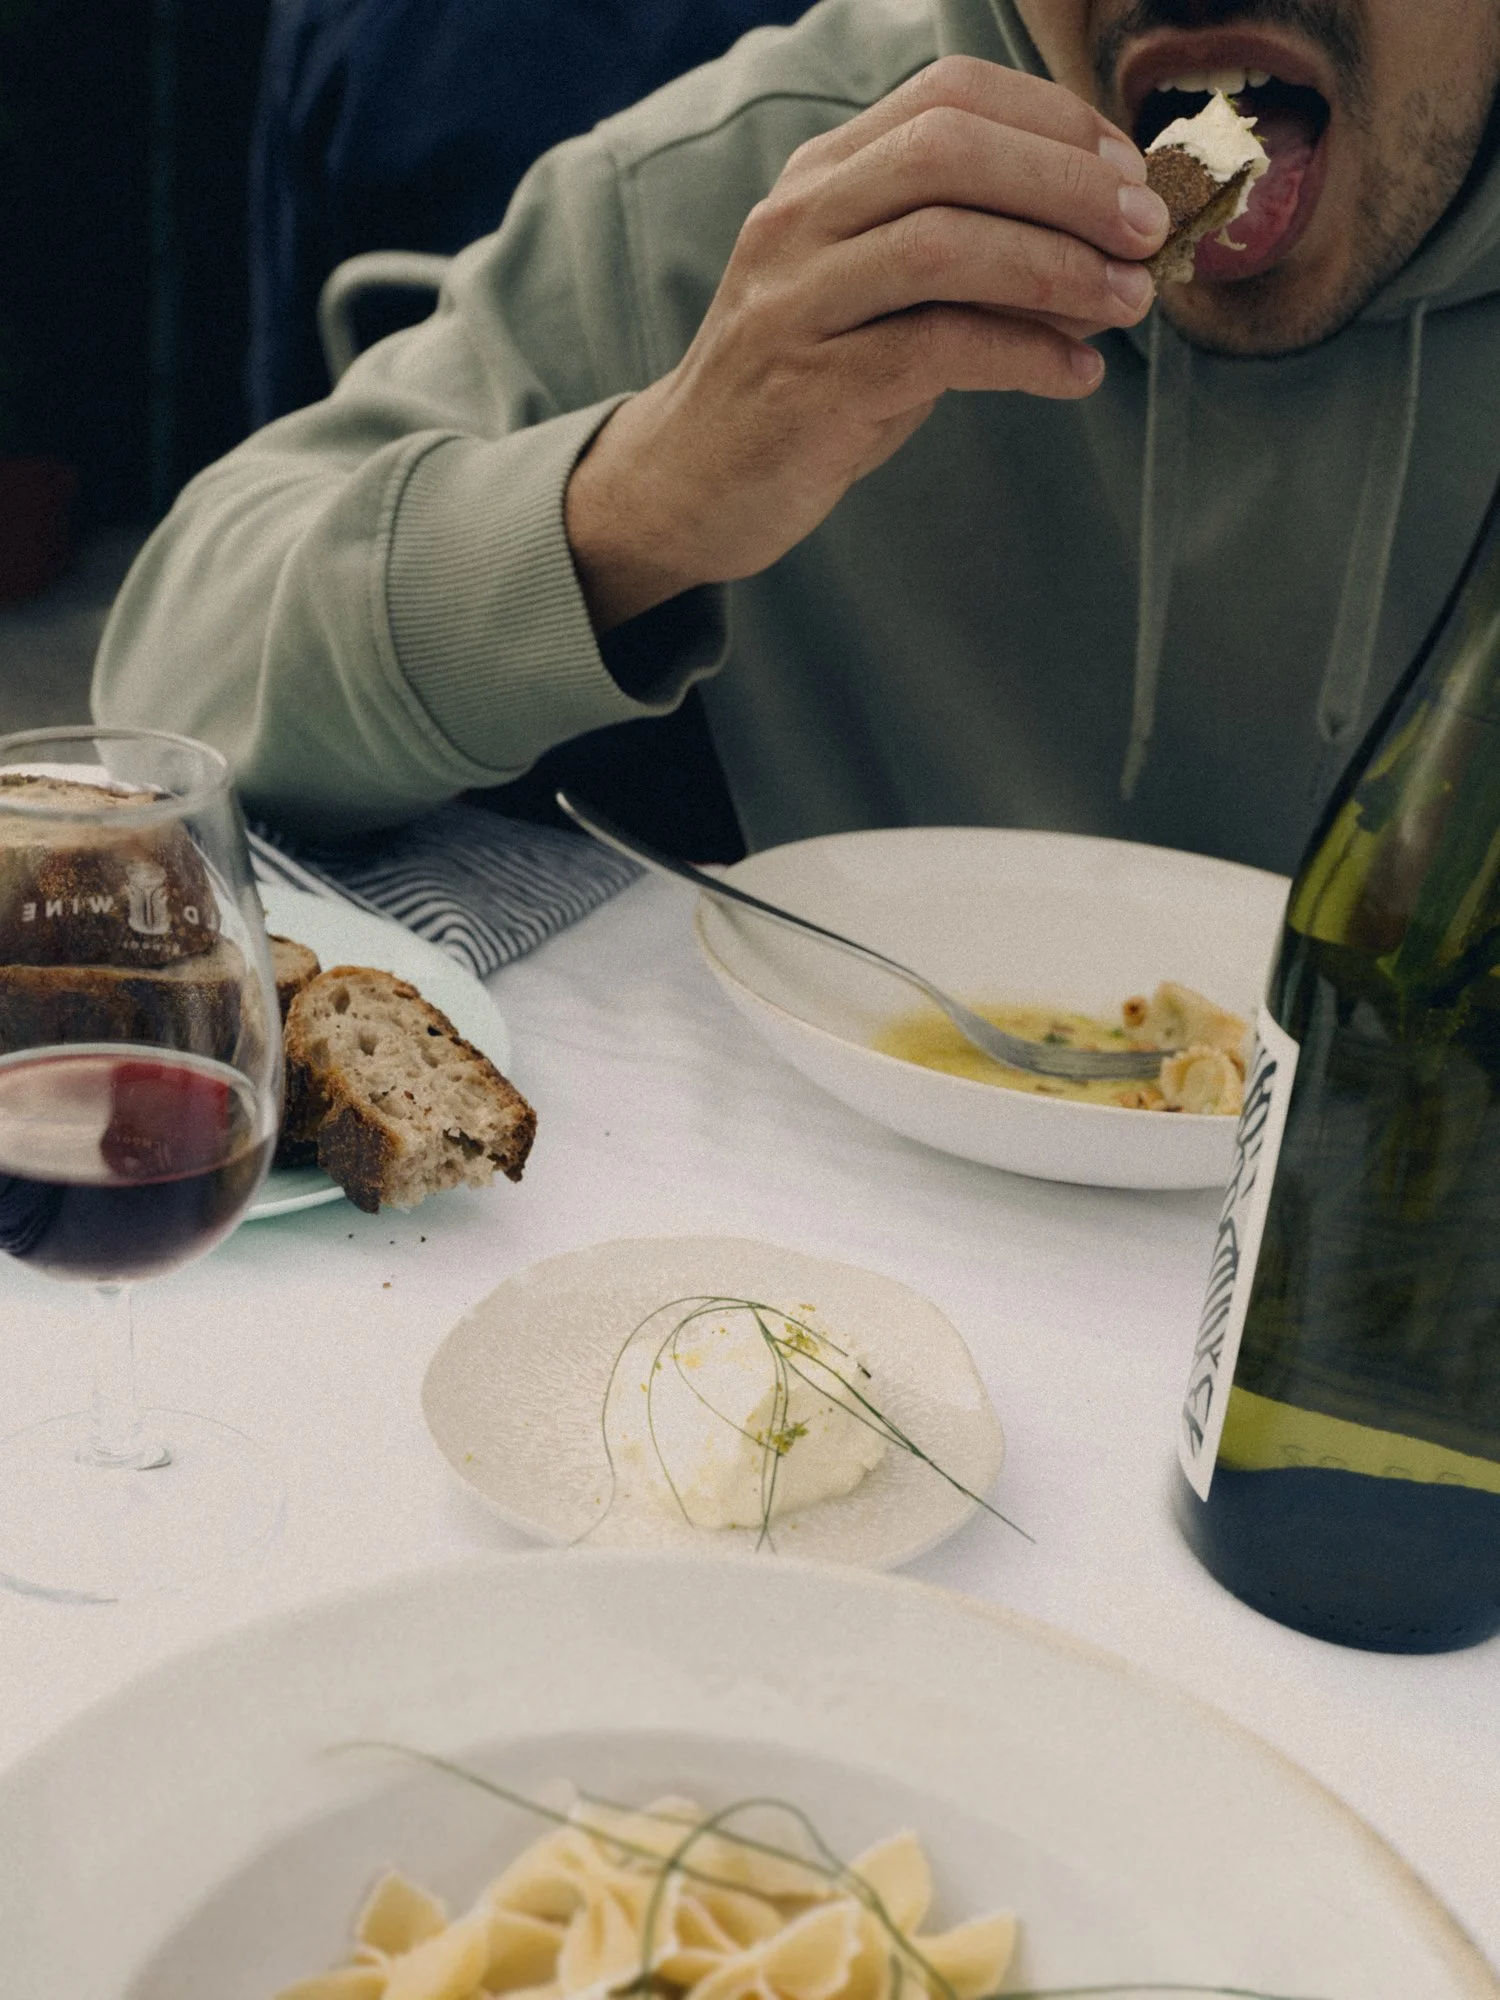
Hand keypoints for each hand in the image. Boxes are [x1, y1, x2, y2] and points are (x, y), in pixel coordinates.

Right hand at [565, 55, 1167, 632]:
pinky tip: (1076, 376)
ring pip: (944, 243)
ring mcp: (795, 300)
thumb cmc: (808, 386)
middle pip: (951, 151)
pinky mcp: (807, 386)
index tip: (1129, 174)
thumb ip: (973, 264)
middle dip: (1070, 185)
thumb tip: (1108, 249)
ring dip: (1059, 267)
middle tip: (1148, 232)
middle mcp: (799, 219)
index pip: (948, 96)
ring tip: (1128, 304)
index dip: (1054, 121)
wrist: (690, 484)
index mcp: (821, 176)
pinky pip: (936, 349)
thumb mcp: (883, 301)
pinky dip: (1025, 356)